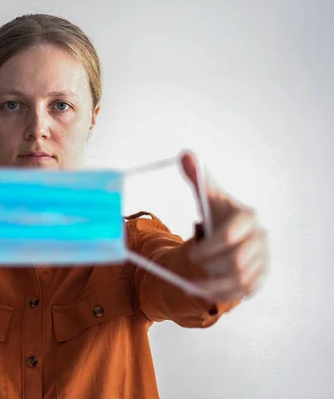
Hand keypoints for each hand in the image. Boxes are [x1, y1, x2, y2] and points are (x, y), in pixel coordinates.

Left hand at [181, 151, 268, 301]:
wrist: (232, 232)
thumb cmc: (217, 212)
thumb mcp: (207, 194)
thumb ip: (197, 176)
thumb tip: (185, 155)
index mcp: (247, 217)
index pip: (229, 236)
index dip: (208, 248)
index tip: (191, 254)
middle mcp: (260, 237)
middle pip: (236, 261)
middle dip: (210, 267)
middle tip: (193, 269)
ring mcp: (264, 257)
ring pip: (241, 279)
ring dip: (214, 285)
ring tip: (193, 285)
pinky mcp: (261, 275)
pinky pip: (245, 290)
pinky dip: (224, 294)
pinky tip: (205, 293)